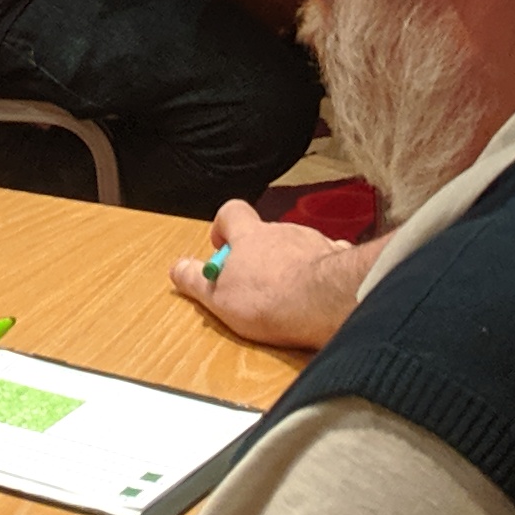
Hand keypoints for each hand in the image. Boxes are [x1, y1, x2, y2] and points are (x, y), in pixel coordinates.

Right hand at [170, 199, 359, 350]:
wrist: (325, 302)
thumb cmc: (271, 298)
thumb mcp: (219, 296)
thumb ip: (195, 280)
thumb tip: (177, 268)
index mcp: (251, 235)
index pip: (231, 212)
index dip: (223, 227)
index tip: (220, 247)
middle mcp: (282, 231)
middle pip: (265, 234)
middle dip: (258, 255)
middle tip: (252, 286)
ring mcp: (312, 242)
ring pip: (295, 247)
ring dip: (289, 265)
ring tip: (287, 295)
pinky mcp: (338, 258)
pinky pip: (326, 258)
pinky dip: (319, 273)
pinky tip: (318, 294)